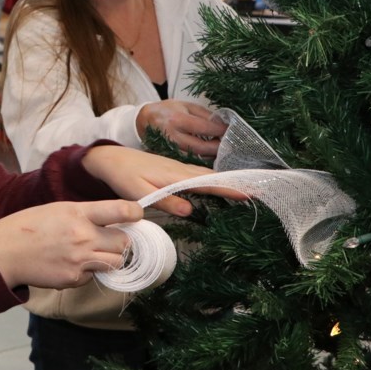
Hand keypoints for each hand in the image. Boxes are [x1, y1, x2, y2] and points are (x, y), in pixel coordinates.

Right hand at [0, 200, 140, 288]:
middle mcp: (83, 236)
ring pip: (116, 262)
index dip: (136, 213)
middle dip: (121, 241)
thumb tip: (114, 220)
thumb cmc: (30, 226)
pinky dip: (89, 271)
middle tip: (110, 239)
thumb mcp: (59, 209)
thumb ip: (87, 214)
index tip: (136, 215)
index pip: (122, 211)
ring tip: (94, 253)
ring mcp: (79, 260)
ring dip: (110, 258)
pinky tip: (72, 264)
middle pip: (125, 242)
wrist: (4, 252)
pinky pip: (94, 276)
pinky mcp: (74, 279)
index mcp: (78, 213)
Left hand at [80, 145, 244, 216]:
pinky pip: (200, 174)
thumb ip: (164, 201)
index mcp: (175, 175)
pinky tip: (219, 185)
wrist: (110, 158)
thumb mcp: (139, 192)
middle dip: (236, 183)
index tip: (250, 193)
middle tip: (259, 191)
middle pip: (214, 177)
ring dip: (227, 181)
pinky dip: (214, 179)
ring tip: (247, 188)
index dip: (229, 188)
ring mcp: (178, 168)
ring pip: (208, 175)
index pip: (208, 183)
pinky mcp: (174, 169)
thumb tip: (190, 210)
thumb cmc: (123, 176)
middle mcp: (180, 169)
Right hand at [136, 100, 226, 157]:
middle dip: (218, 147)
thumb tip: (222, 123)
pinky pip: (187, 162)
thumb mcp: (184, 105)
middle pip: (201, 147)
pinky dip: (200, 161)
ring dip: (210, 156)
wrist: (142, 121)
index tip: (231, 131)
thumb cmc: (166, 110)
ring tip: (220, 151)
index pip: (204, 127)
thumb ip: (203, 114)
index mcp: (177, 119)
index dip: (220, 130)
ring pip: (195, 157)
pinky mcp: (167, 157)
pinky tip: (208, 157)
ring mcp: (169, 149)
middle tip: (229, 145)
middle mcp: (172, 136)